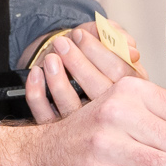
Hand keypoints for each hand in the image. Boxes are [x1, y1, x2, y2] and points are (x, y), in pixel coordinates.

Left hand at [24, 26, 138, 122]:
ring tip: (50, 58)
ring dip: (57, 79)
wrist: (67, 71)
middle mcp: (108, 109)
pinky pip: (45, 115)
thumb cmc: (91, 55)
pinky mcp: (58, 130)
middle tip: (61, 43)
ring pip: (70, 106)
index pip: (120, 72)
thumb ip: (117, 38)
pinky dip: (36, 93)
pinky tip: (36, 73)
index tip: (80, 34)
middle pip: (98, 90)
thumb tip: (130, 48)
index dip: (99, 51)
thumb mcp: (107, 43)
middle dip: (77, 63)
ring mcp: (83, 124)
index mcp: (128, 89)